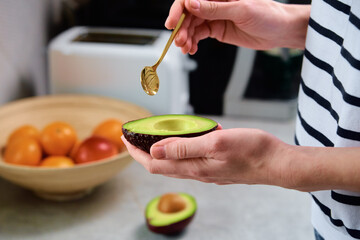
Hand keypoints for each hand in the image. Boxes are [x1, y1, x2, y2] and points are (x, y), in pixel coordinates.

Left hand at [122, 128, 294, 186]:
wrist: (277, 164)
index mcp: (193, 167)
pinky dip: (178, 151)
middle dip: (143, 152)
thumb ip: (184, 147)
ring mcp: (206, 172)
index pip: (154, 162)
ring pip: (174, 164)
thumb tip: (154, 149)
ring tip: (154, 136)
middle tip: (135, 136)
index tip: (125, 137)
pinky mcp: (215, 169)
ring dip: (160, 152)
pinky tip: (183, 139)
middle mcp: (197, 172)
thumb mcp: (215, 143)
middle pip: (161, 165)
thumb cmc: (251, 151)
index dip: (136, 152)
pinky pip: (188, 161)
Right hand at [165, 0, 309, 53]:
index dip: (179, 9)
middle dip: (182, 27)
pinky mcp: (217, 29)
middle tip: (180, 41)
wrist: (280, 31)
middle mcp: (214, 3)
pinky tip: (192, 49)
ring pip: (192, 25)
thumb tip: (191, 4)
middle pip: (189, 13)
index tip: (173, 23)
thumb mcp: (241, 10)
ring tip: (185, 48)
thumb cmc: (268, 15)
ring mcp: (215, 16)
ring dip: (186, 37)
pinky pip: (199, 34)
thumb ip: (215, 8)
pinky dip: (193, 42)